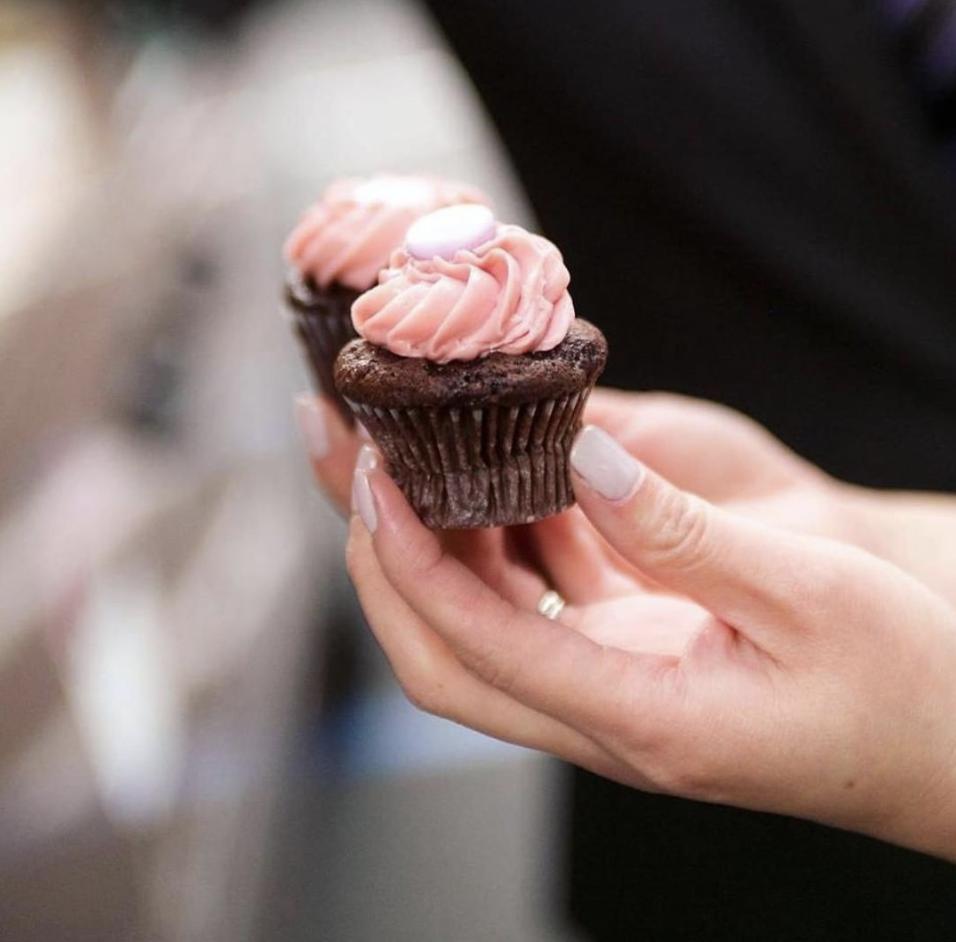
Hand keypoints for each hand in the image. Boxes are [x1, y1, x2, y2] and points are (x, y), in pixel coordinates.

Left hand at [344, 431, 955, 859]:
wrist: (943, 751)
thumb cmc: (901, 685)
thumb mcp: (806, 591)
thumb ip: (680, 528)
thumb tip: (576, 453)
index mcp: (644, 717)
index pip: (479, 645)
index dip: (409, 563)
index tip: (372, 480)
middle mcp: (607, 720)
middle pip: (445, 660)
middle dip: (381, 569)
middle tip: (355, 468)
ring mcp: (611, 698)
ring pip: (480, 633)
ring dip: (432, 553)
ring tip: (406, 461)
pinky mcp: (628, 670)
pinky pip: (535, 612)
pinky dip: (501, 551)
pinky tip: (503, 485)